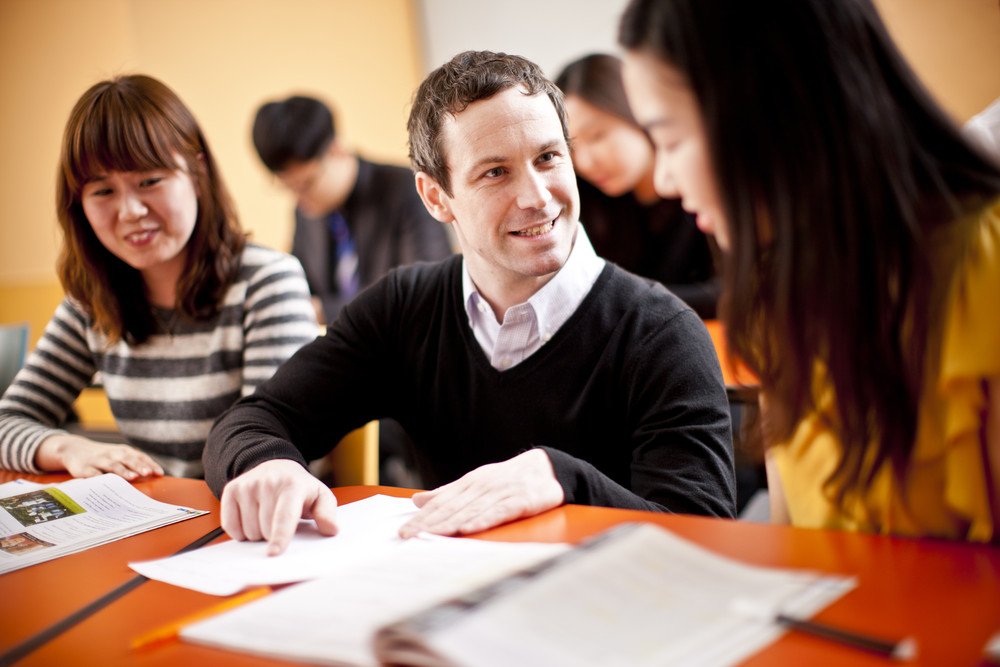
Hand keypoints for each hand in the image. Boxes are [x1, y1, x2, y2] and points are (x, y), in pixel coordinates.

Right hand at [35, 434, 163, 479]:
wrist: (74, 449)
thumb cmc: (104, 456)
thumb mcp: (118, 455)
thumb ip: (134, 463)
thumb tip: (154, 475)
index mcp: (123, 451)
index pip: (139, 457)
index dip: (149, 464)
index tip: (159, 473)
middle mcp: (112, 454)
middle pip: (128, 460)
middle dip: (139, 466)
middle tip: (148, 473)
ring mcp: (98, 461)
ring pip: (112, 466)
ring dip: (123, 471)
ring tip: (133, 477)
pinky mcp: (84, 469)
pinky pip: (92, 474)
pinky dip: (100, 479)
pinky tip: (106, 484)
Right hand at [220, 459, 337, 555]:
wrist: (277, 466)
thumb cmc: (299, 488)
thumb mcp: (320, 496)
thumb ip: (327, 513)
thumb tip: (331, 530)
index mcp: (292, 485)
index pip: (284, 516)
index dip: (280, 536)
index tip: (275, 552)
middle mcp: (267, 482)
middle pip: (265, 530)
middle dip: (273, 536)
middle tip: (280, 523)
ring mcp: (247, 485)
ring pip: (248, 531)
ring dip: (257, 534)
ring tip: (267, 518)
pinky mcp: (231, 489)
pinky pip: (230, 526)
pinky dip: (240, 531)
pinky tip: (251, 518)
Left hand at [398, 449, 563, 537]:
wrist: (546, 470)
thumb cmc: (507, 480)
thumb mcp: (474, 484)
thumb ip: (447, 493)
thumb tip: (417, 500)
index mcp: (468, 483)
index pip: (440, 502)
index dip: (421, 517)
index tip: (404, 531)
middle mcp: (481, 487)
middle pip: (451, 508)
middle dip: (428, 523)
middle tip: (408, 536)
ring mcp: (500, 493)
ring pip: (470, 511)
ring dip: (449, 524)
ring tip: (430, 535)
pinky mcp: (518, 501)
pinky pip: (498, 512)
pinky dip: (482, 520)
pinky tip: (469, 528)